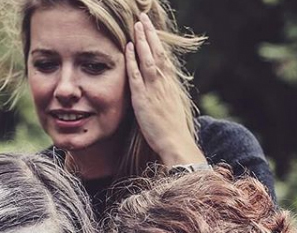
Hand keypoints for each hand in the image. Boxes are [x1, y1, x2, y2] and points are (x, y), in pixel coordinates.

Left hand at [125, 13, 205, 165]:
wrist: (175, 143)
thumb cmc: (173, 132)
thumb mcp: (171, 110)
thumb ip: (164, 98)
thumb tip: (161, 95)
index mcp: (170, 86)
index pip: (164, 59)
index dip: (158, 43)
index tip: (152, 31)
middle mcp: (164, 84)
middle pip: (158, 53)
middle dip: (150, 34)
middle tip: (144, 18)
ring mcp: (154, 90)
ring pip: (148, 59)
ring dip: (142, 40)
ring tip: (137, 24)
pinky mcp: (143, 98)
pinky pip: (136, 75)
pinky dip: (133, 60)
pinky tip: (128, 47)